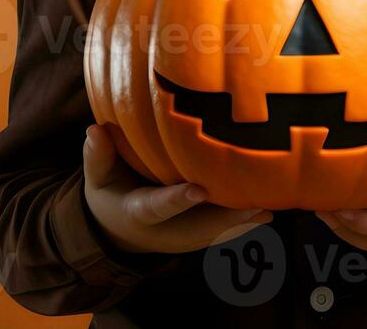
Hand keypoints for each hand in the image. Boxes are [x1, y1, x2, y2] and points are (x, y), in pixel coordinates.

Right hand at [83, 123, 273, 254]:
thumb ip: (98, 155)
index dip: (177, 200)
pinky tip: (270, 204)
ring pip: (216, 232)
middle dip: (226, 219)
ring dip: (243, 221)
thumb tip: (95, 130)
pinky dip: (244, 219)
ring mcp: (184, 236)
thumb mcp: (98, 177)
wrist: (118, 230)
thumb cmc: (110, 195)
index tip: (199, 190)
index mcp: (139, 214)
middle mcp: (166, 230)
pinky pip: (223, 229)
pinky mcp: (198, 234)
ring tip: (271, 205)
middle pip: (198, 228)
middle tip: (256, 206)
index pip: (158, 207)